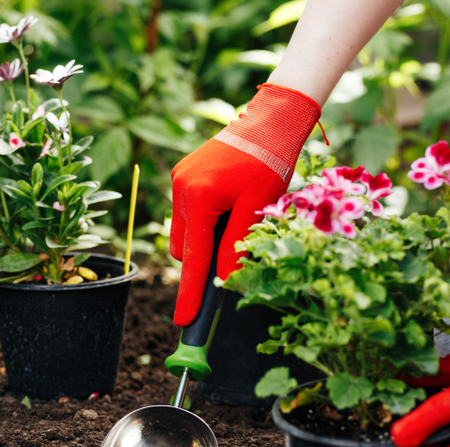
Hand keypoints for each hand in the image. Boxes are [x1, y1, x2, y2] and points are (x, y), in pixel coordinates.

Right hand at [169, 83, 319, 325]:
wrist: (270, 120)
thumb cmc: (270, 162)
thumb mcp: (258, 209)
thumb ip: (236, 247)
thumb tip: (223, 280)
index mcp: (198, 199)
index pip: (194, 261)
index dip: (191, 295)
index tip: (184, 323)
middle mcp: (181, 190)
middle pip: (185, 250)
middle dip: (205, 258)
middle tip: (236, 242)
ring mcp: (179, 181)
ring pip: (185, 233)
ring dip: (206, 238)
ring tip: (236, 215)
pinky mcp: (184, 175)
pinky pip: (188, 213)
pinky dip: (205, 220)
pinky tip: (229, 202)